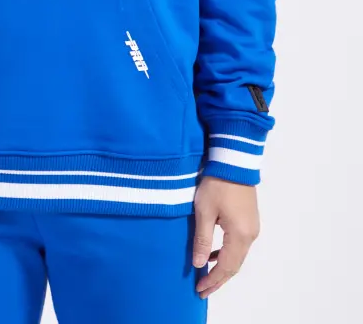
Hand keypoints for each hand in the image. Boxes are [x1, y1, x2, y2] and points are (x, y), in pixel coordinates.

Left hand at [192, 176, 259, 298]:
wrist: (234, 161)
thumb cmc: (217, 184)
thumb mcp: (204, 212)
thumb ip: (202, 240)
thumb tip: (199, 264)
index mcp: (240, 235)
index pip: (226, 267)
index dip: (213, 280)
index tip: (199, 290)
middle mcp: (250, 234)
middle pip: (235, 265)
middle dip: (218, 279)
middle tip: (202, 289)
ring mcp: (252, 227)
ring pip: (237, 256)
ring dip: (223, 267)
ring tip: (206, 275)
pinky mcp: (249, 219)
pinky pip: (239, 244)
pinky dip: (227, 253)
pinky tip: (214, 253)